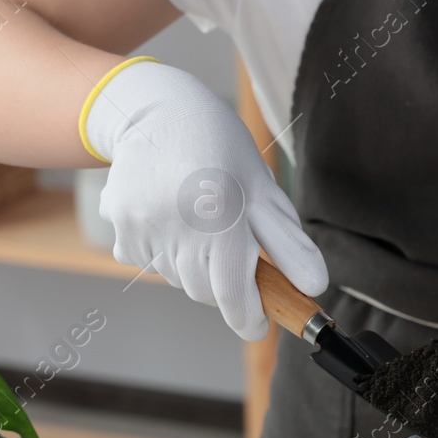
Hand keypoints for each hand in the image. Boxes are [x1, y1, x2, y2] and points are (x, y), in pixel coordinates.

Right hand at [85, 60, 327, 340]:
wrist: (157, 111)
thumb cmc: (221, 150)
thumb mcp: (264, 190)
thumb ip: (290, 244)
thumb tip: (316, 287)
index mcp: (222, 216)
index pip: (234, 294)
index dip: (249, 319)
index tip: (259, 325)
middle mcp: (178, 226)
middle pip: (205, 292)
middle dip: (224, 284)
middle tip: (231, 246)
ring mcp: (144, 228)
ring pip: (177, 279)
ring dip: (194, 266)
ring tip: (198, 221)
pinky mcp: (121, 226)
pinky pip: (148, 263)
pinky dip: (164, 252)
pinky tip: (171, 216)